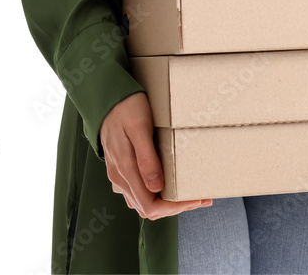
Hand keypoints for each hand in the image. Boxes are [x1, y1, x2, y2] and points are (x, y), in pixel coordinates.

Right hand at [100, 92, 213, 218]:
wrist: (107, 99)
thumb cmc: (126, 108)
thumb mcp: (140, 127)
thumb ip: (146, 157)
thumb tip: (156, 187)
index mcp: (125, 169)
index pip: (149, 205)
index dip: (173, 207)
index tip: (195, 199)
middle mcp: (120, 177)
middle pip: (147, 208)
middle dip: (175, 206)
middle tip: (200, 198)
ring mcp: (119, 175)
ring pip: (142, 202)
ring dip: (166, 203)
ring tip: (189, 194)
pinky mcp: (121, 169)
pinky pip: (138, 191)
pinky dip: (156, 195)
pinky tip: (169, 185)